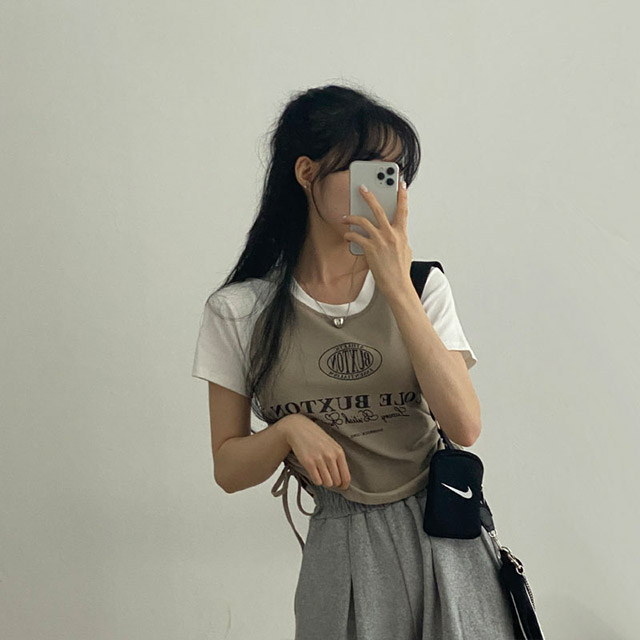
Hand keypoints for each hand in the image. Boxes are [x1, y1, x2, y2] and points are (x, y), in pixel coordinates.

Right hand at [280, 414, 350, 489]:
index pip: (346, 476)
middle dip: (333, 483)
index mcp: (339, 452)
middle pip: (336, 481)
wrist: (298, 429)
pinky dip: (316, 480)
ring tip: (321, 474)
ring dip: (324, 482)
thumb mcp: (332, 445)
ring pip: (327, 483)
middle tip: (328, 478)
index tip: (341, 486)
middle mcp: (330, 456)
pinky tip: (314, 473)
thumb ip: (337, 458)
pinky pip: (317, 480)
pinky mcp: (309, 463)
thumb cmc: (315, 436)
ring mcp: (319, 460)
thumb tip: (342, 477)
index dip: (344, 485)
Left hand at [341, 180, 412, 298]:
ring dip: (352, 218)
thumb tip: (391, 230)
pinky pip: (356, 236)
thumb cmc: (400, 270)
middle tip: (362, 188)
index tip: (400, 183)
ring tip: (345, 217)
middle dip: (369, 196)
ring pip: (363, 221)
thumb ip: (398, 237)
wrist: (397, 285)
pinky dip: (349, 235)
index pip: (403, 210)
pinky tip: (346, 235)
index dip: (402, 196)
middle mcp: (391, 234)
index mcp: (401, 233)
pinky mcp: (370, 249)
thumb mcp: (405, 249)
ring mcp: (380, 240)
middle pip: (378, 209)